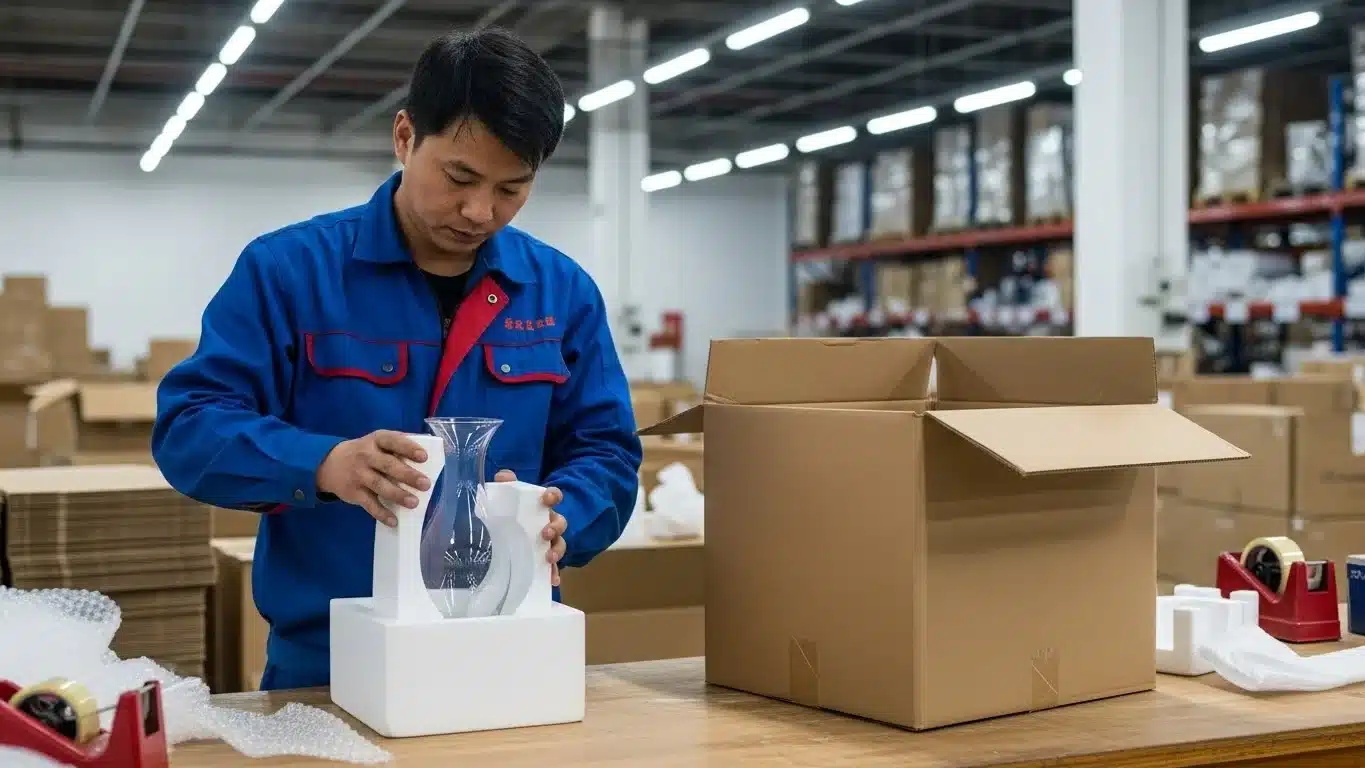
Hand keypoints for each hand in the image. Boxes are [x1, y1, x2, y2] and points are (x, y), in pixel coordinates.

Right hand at [316, 430, 431, 526]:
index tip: (424, 457)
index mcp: (377, 440)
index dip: (408, 448)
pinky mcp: (354, 492)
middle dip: (408, 475)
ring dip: (398, 495)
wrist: (329, 463)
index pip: (393, 441)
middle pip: (389, 465)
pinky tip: (393, 521)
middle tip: (426, 484)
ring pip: (380, 485)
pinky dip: (381, 513)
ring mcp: (359, 474)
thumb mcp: (377, 442)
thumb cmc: (366, 452)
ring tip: (414, 503)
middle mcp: (367, 456)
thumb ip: (398, 446)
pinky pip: (369, 504)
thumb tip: (428, 455)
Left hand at [493, 470, 566, 585]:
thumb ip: (505, 486)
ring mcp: (549, 543)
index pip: (553, 497)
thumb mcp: (505, 500)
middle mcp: (549, 524)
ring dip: (557, 551)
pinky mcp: (544, 561)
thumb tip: (503, 476)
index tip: (547, 499)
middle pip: (560, 523)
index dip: (553, 496)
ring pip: (560, 545)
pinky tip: (552, 581)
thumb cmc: (511, 515)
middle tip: (545, 533)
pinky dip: (554, 574)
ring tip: (549, 559)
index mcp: (541, 507)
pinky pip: (553, 568)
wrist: (505, 538)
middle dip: (556, 527)